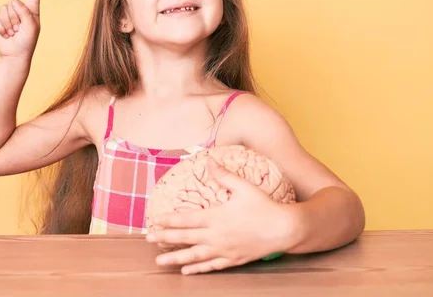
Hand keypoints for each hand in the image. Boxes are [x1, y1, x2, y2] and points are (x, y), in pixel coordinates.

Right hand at [0, 0, 40, 59]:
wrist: (14, 55)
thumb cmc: (26, 42)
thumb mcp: (31, 28)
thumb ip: (25, 13)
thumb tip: (13, 0)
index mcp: (32, 10)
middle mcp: (20, 10)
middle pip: (12, 3)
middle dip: (14, 18)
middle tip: (19, 30)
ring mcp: (9, 15)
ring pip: (3, 10)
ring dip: (8, 24)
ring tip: (13, 33)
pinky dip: (1, 28)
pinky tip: (6, 35)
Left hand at [146, 158, 296, 274]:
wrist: (284, 229)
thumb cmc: (264, 206)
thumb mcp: (243, 186)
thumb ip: (224, 175)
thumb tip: (209, 160)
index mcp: (216, 217)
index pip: (185, 219)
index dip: (168, 220)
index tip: (153, 221)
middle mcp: (216, 236)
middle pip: (185, 238)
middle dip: (165, 239)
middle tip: (148, 240)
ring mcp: (224, 250)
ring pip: (194, 256)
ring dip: (175, 259)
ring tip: (159, 263)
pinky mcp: (233, 260)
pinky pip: (211, 266)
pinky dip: (197, 269)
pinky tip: (186, 272)